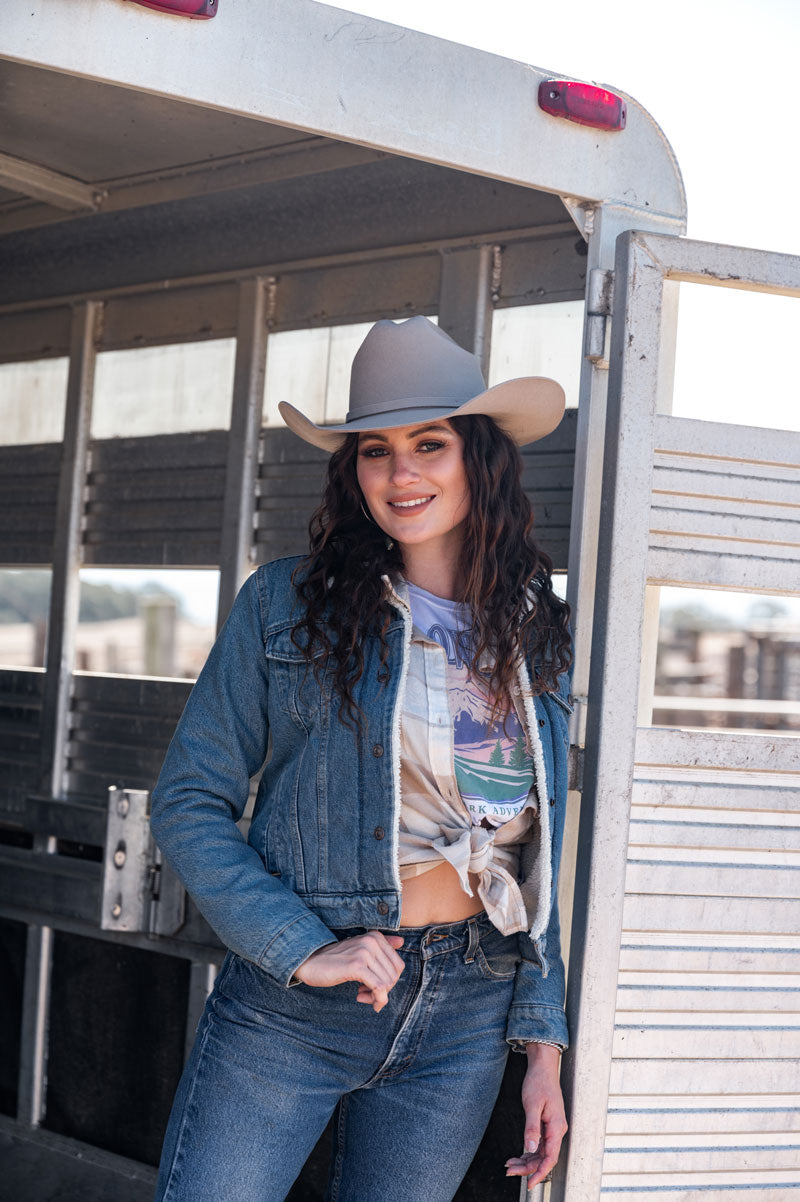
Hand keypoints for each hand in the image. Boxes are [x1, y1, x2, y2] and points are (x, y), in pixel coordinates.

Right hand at [293, 931, 404, 1012]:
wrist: (310, 962)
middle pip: (394, 976)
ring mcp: (365, 953)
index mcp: (375, 937)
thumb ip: (381, 944)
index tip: (375, 988)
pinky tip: (360, 999)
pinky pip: (379, 988)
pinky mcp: (356, 966)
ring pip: (387, 983)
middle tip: (366, 995)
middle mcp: (372, 941)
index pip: (398, 965)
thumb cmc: (335, 959)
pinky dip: (376, 1000)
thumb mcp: (359, 948)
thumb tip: (402, 941)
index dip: (389, 981)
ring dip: (376, 996)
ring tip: (362, 996)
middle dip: (383, 990)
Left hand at [505, 1043, 567, 1189]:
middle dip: (527, 1168)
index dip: (540, 1172)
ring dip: (526, 1161)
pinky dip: (527, 1151)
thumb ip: (531, 1128)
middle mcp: (556, 1130)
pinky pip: (538, 1144)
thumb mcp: (532, 1105)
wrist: (543, 1067)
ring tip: (510, 1165)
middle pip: (544, 1158)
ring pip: (540, 1152)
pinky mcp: (546, 1125)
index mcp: (556, 1127)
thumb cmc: (539, 1082)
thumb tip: (529, 1148)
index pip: (550, 1157)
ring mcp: (552, 1128)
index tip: (530, 1183)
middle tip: (510, 1171)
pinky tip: (517, 1155)